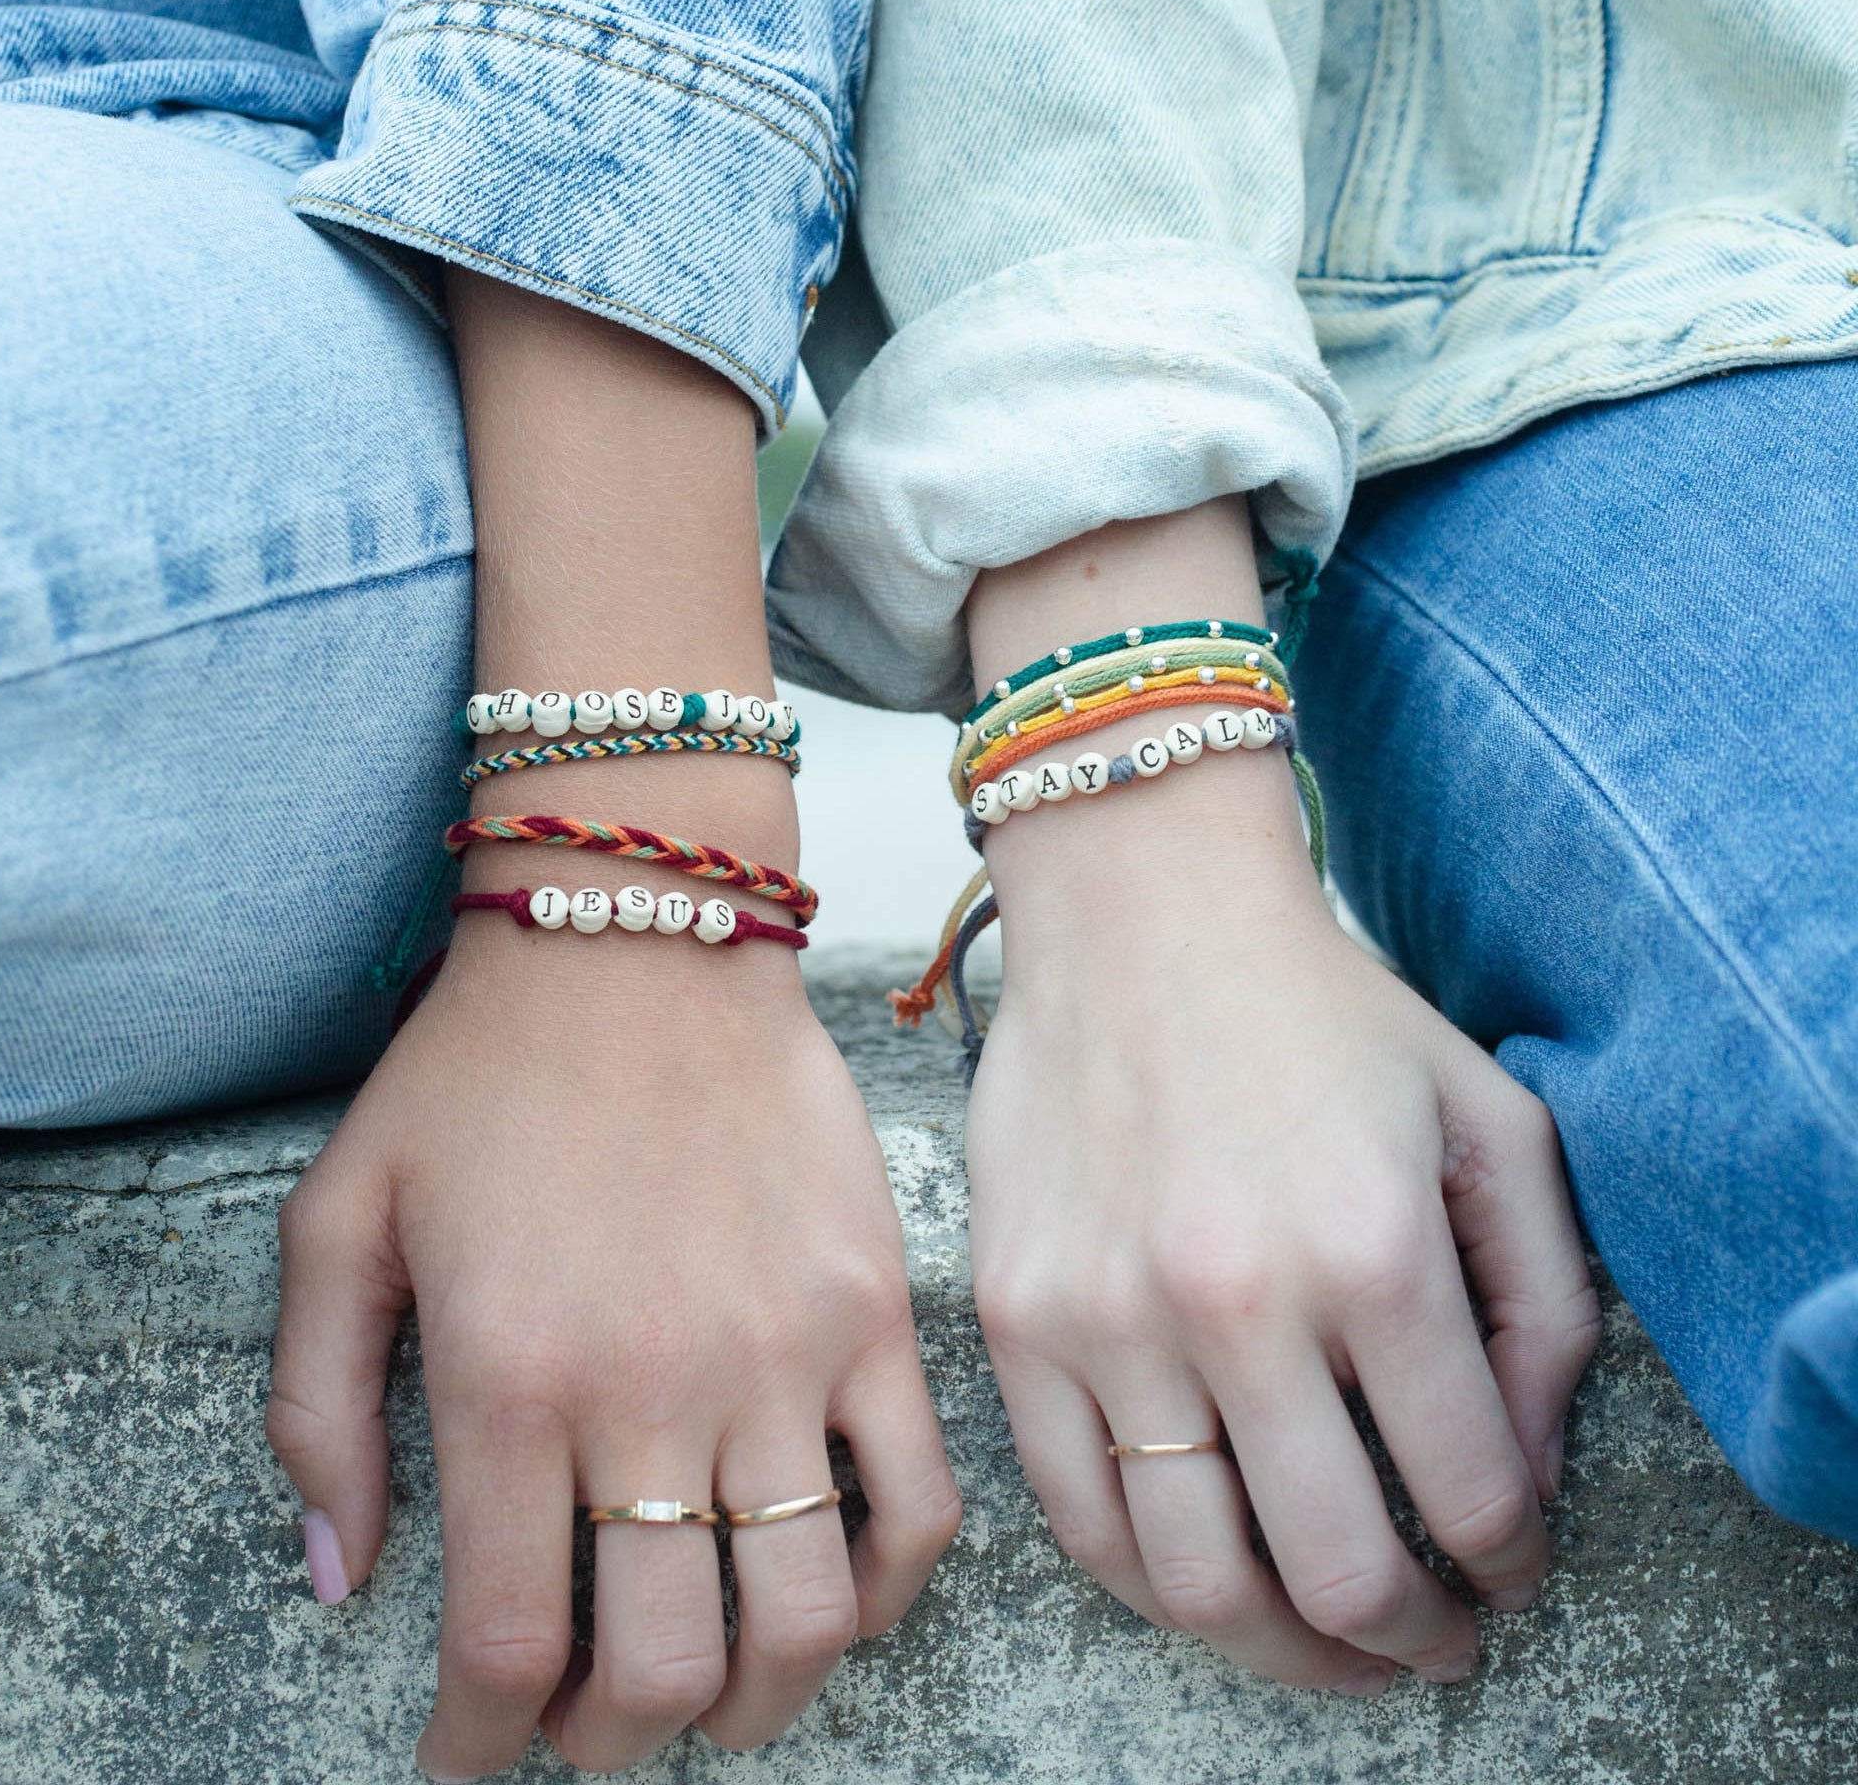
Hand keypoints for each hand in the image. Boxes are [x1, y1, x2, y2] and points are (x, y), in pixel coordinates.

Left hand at [265, 930, 959, 1776]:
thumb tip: (341, 1579)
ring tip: (708, 1692)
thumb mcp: (339, 1218)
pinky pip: (918, 1502)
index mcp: (510, 1379)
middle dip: (608, 1742)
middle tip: (582, 1730)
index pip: (504, 1642)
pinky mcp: (872, 1312)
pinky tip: (830, 1589)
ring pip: (802, 1616)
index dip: (478, 1742)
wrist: (640, 936)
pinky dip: (883, 1588)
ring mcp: (783, 1356)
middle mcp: (654, 1391)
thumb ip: (316, 1409)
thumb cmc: (480, 1072)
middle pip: (661, 1667)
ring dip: (752, 1699)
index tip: (468, 1759)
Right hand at [965, 764, 1599, 1692]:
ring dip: (1282, 1649)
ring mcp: (1108, 1314)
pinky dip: (1150, 1582)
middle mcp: (1236, 1300)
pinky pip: (1076, 1514)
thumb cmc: (1321, 1008)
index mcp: (1375, 1249)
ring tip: (1320, 1639)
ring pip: (1197, 1580)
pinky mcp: (1016, 1313)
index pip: (1471, 1497)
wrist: (1139, 912)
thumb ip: (1545, 1299)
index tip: (1508, 1568)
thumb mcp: (1490, 1116)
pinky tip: (1203, 1567)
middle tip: (1431, 1637)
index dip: (1511, 1565)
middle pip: (1339, 1575)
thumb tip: (1522, 1462)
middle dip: (1411, 1640)